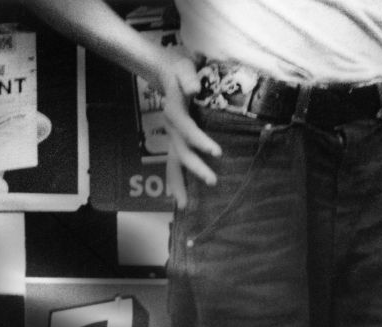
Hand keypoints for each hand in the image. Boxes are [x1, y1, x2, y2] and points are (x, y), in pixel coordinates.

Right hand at [149, 48, 222, 206]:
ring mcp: (172, 136)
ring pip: (173, 163)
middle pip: (180, 151)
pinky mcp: (175, 141)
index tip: (217, 152)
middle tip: (212, 181)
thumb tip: (193, 89)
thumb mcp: (184, 67)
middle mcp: (171, 127)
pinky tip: (180, 199)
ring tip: (184, 205)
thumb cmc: (179, 69)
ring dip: (179, 184)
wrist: (164, 71)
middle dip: (195, 167)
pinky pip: (174, 164)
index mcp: (174, 110)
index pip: (186, 128)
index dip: (200, 140)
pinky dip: (176, 182)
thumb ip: (188, 78)